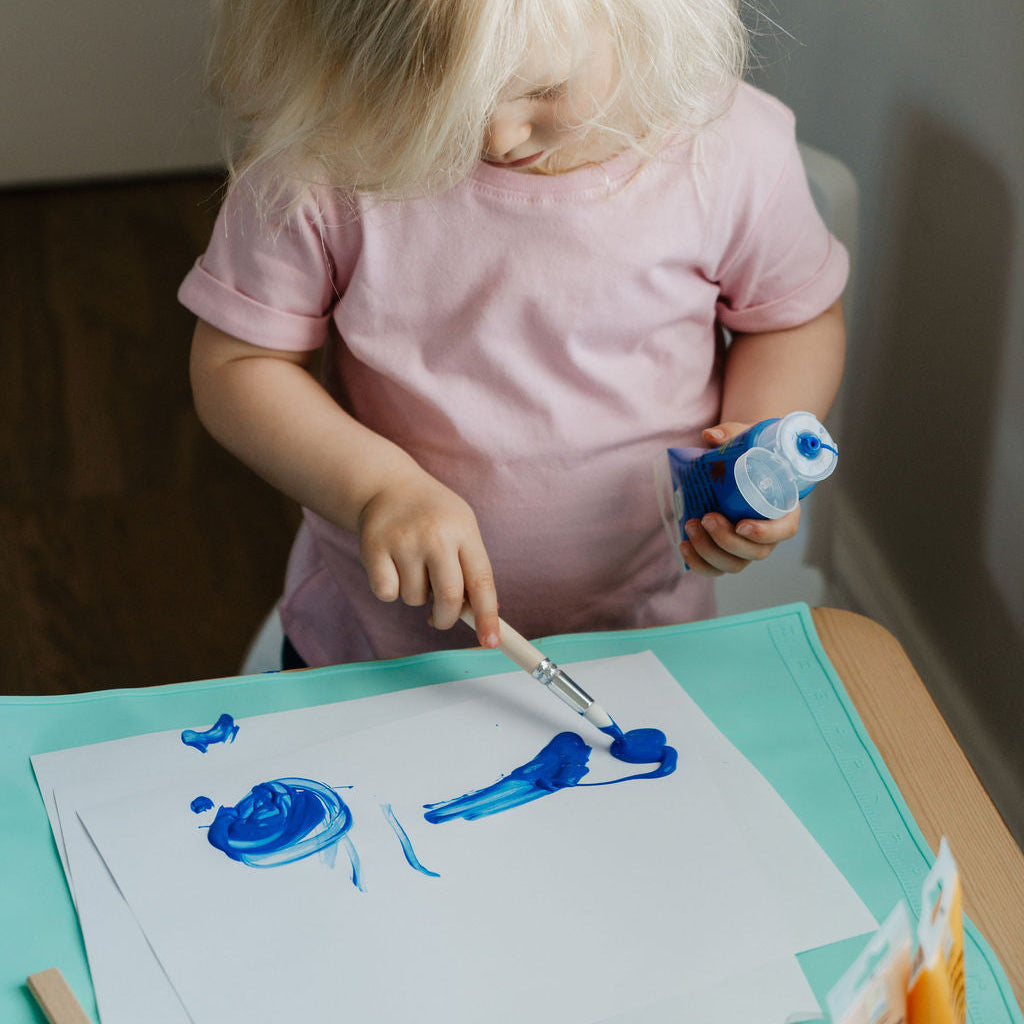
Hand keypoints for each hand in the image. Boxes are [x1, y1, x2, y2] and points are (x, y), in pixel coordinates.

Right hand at [357, 470, 500, 646]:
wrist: (388, 485)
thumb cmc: (433, 515)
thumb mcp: (461, 528)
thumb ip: (471, 568)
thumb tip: (482, 615)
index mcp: (464, 531)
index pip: (482, 581)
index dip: (488, 616)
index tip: (491, 641)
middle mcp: (436, 535)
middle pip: (449, 597)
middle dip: (446, 618)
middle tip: (439, 618)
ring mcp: (404, 541)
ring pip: (415, 599)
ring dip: (415, 596)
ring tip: (412, 567)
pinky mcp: (374, 548)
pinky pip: (387, 593)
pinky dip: (390, 589)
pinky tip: (392, 566)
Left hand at [678, 421, 800, 576]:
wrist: (740, 465)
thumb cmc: (750, 454)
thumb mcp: (746, 440)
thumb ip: (732, 434)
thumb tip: (710, 436)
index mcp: (783, 509)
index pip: (784, 530)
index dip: (766, 533)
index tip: (742, 525)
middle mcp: (767, 535)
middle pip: (755, 552)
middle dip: (728, 540)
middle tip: (707, 517)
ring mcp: (746, 547)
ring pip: (734, 564)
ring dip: (710, 551)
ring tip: (691, 525)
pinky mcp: (725, 552)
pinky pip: (715, 568)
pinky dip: (699, 563)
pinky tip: (684, 545)